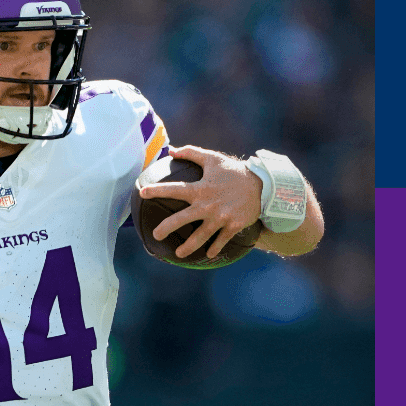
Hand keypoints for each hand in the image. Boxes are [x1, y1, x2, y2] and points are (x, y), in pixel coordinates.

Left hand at [137, 144, 263, 260]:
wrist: (262, 185)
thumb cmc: (234, 172)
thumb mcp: (213, 159)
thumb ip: (191, 153)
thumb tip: (171, 150)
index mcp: (200, 189)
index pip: (174, 190)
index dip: (157, 190)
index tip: (142, 192)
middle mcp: (208, 205)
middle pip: (182, 219)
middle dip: (166, 228)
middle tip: (156, 235)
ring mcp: (221, 217)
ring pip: (201, 236)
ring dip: (188, 247)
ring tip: (179, 253)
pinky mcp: (233, 226)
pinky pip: (221, 240)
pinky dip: (215, 248)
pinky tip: (208, 254)